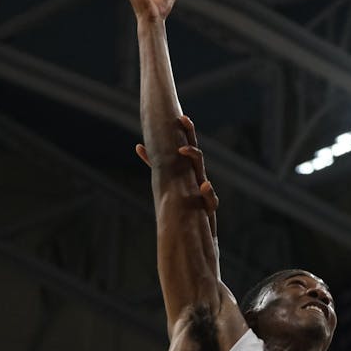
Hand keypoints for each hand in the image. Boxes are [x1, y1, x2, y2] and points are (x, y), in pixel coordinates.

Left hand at [136, 116, 217, 235]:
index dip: (186, 132)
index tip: (180, 117)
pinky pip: (211, 200)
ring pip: (200, 170)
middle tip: (183, 118)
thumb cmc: (182, 204)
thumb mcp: (167, 183)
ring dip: (193, 158)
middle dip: (190, 135)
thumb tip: (139, 145)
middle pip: (195, 152)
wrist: (197, 233)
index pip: (187, 147)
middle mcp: (197, 177)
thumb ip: (156, 165)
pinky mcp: (208, 208)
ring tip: (182, 149)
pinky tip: (204, 186)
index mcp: (189, 171)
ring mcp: (202, 191)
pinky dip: (208, 194)